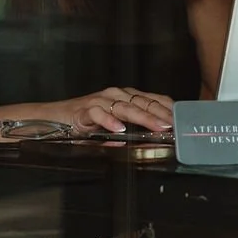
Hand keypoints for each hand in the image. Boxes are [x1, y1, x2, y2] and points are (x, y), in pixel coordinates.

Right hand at [58, 87, 173, 135]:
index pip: (153, 100)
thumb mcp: (114, 127)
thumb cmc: (86, 121)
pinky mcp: (84, 109)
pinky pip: (98, 113)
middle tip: (175, 126)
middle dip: (161, 115)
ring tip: (157, 127)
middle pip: (144, 103)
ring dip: (143, 117)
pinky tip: (119, 129)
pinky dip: (109, 121)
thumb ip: (132, 133)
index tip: (183, 120)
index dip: (169, 109)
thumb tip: (152, 142)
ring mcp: (100, 100)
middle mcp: (116, 95)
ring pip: (126, 107)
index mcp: (126, 98)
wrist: (54, 117)